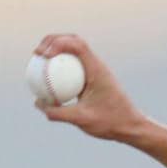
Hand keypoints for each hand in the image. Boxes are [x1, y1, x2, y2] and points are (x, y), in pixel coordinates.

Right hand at [31, 34, 150, 141]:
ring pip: (73, 52)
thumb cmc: (110, 123)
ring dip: (56, 50)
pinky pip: (73, 67)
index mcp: (97, 70)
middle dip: (53, 41)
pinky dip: (60, 68)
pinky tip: (46, 80)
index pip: (78, 45)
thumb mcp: (82, 120)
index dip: (58, 43)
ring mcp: (95, 71)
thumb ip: (59, 112)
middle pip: (74, 41)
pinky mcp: (92, 79)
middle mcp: (97, 66)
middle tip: (37, 54)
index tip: (43, 55)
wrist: (130, 126)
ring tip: (38, 61)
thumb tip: (37, 103)